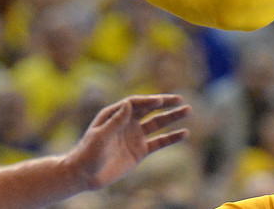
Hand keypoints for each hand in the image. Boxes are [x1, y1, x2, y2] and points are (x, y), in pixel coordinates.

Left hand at [65, 94, 190, 190]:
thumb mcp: (100, 136)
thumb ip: (115, 121)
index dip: (148, 101)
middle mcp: (127, 122)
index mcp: (115, 114)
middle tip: (180, 99)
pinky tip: (184, 133)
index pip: (135, 104)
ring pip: (157, 123)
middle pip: (149, 109)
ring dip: (172, 117)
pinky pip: (159, 142)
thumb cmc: (88, 152)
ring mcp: (135, 136)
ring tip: (187, 110)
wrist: (86, 174)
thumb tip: (130, 104)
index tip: (159, 101)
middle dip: (165, 103)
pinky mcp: (140, 151)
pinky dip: (172, 137)